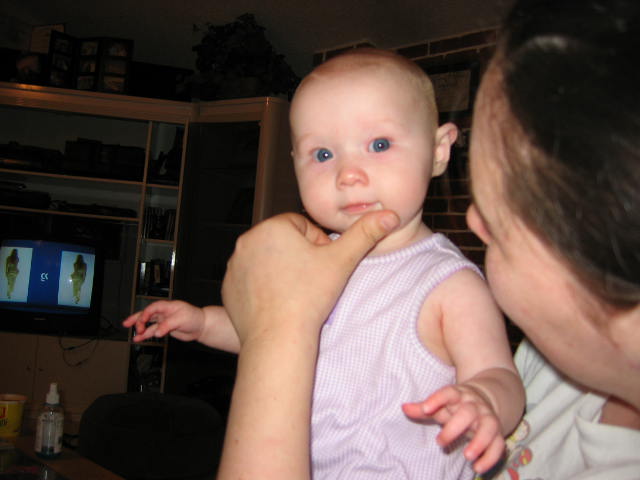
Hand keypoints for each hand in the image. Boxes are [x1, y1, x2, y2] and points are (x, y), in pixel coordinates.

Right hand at [122, 300, 204, 342]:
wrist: (201, 326)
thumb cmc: (194, 317)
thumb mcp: (181, 319)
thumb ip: (167, 325)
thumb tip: (157, 332)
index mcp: (168, 306)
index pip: (152, 308)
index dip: (145, 314)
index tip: (141, 321)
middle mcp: (164, 312)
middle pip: (146, 314)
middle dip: (136, 318)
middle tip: (127, 324)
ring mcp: (163, 320)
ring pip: (148, 323)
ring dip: (140, 328)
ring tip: (133, 334)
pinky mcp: (165, 328)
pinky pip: (152, 331)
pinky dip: (145, 335)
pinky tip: (139, 338)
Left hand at [221, 211, 398, 345]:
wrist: (278, 339)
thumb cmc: (308, 299)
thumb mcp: (343, 261)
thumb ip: (365, 233)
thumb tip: (390, 214)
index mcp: (272, 227)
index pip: (302, 227)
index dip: (318, 247)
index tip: (322, 267)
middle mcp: (247, 242)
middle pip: (285, 243)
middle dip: (299, 258)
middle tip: (311, 282)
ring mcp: (234, 266)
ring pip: (269, 261)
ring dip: (283, 271)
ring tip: (296, 293)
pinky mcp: (229, 288)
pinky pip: (252, 280)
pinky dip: (265, 288)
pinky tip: (280, 303)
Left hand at [402, 384, 504, 473]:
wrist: (486, 398)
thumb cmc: (456, 405)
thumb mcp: (440, 404)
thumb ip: (423, 408)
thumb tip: (403, 408)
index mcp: (458, 395)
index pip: (448, 392)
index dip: (437, 399)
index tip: (426, 409)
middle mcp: (475, 406)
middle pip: (468, 413)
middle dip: (455, 427)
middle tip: (440, 443)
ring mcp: (488, 418)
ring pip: (489, 427)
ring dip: (479, 442)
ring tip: (467, 456)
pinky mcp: (498, 433)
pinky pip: (499, 445)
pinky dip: (491, 457)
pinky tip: (478, 468)